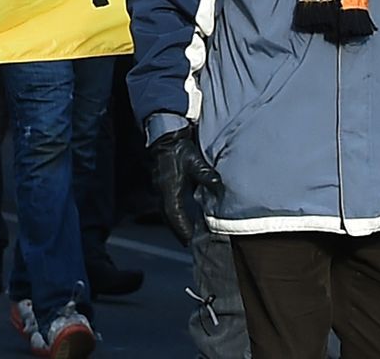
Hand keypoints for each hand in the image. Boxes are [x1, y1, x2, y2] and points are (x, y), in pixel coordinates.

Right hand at [149, 129, 219, 243]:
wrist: (166, 136)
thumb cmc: (179, 148)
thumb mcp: (194, 159)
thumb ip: (205, 174)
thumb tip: (218, 185)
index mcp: (169, 187)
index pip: (175, 213)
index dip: (182, 228)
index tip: (188, 240)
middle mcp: (163, 190)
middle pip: (169, 216)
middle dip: (178, 230)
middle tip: (188, 242)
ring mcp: (161, 188)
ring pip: (167, 211)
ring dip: (175, 223)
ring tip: (186, 234)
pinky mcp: (163, 184)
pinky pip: (168, 204)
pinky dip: (174, 214)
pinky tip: (182, 216)